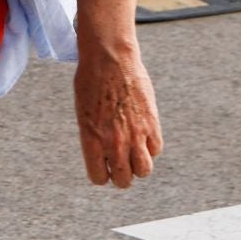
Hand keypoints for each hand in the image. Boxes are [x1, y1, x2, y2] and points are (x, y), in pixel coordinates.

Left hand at [74, 47, 162, 187]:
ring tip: (134, 154)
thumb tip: (105, 154)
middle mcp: (113, 142)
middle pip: (124, 180)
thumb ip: (94, 137)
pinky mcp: (151, 123)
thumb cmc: (91, 83)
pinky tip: (144, 137)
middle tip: (121, 165)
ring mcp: (135, 134)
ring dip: (139, 166)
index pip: (99, 178)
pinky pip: (156, 149)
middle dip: (122, 176)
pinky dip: (151, 148)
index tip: (104, 168)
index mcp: (91, 140)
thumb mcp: (84, 113)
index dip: (102, 175)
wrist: (109, 59)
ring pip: (144, 170)